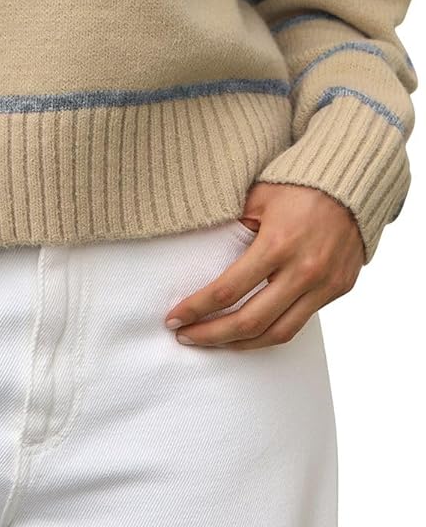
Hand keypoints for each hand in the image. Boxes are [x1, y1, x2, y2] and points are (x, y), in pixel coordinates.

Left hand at [163, 182, 365, 348]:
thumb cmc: (298, 185)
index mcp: (277, 244)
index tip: (173, 318)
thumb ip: (232, 227)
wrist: (353, 182)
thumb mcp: (257, 197)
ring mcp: (324, 284)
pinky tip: (250, 331)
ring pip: (278, 333)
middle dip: (212, 335)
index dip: (196, 308)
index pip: (227, 289)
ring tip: (214, 342)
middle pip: (250, 322)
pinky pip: (300, 322)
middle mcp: (303, 270)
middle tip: (185, 337)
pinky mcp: (337, 290)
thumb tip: (200, 255)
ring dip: (241, 344)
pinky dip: (271, 332)